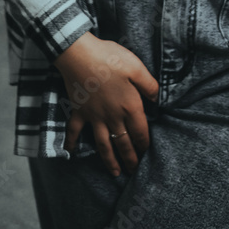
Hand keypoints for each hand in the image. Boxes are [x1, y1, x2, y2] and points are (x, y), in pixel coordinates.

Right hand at [53, 31, 159, 176]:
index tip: (147, 152)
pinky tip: (71, 153)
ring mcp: (94, 117)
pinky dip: (72, 143)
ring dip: (110, 160)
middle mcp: (112, 116)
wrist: (80, 55)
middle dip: (130, 158)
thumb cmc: (110, 58)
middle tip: (134, 170)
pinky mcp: (79, 112)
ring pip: (103, 144)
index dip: (144, 143)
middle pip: (123, 142)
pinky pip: (75, 131)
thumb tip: (157, 99)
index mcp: (129, 106)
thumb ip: (149, 84)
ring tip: (116, 173)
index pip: (140, 131)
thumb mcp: (136, 67)